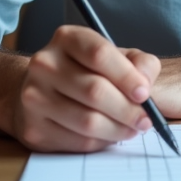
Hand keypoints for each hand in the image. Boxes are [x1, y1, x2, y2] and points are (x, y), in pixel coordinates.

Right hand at [13, 25, 159, 152]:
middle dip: (127, 109)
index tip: (144, 93)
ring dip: (117, 130)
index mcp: (67, 38)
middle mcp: (45, 64)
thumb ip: (139, 64)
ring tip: (132, 128)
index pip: (99, 54)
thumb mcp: (116, 57)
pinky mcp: (34, 128)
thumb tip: (145, 84)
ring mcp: (34, 97)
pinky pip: (77, 141)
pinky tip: (109, 135)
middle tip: (146, 120)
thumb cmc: (87, 71)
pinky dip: (101, 142)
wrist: (41, 91)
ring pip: (87, 120)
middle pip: (94, 91)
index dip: (126, 76)